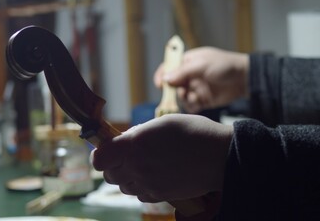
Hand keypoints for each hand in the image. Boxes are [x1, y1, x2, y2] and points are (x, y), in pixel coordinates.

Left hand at [91, 114, 232, 202]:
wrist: (220, 156)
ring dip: (127, 176)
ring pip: (124, 186)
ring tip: (143, 164)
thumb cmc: (194, 132)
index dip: (100, 153)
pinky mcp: (161, 196)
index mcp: (135, 145)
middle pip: (109, 175)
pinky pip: (140, 195)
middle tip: (126, 154)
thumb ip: (138, 133)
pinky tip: (154, 174)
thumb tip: (123, 141)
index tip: (106, 147)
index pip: (100, 158)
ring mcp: (149, 184)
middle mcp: (138, 167)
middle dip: (113, 164)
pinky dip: (142, 186)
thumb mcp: (162, 123)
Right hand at [154, 47, 248, 112]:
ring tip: (193, 97)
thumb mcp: (202, 65)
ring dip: (183, 99)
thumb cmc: (223, 65)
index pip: (169, 67)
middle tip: (181, 93)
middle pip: (172, 85)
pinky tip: (198, 103)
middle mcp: (189, 76)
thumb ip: (183, 72)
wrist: (243, 78)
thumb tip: (165, 79)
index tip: (160, 85)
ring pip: (180, 97)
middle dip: (173, 91)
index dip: (162, 75)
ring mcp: (195, 88)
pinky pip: (190, 106)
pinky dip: (191, 106)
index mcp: (187, 62)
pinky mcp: (202, 100)